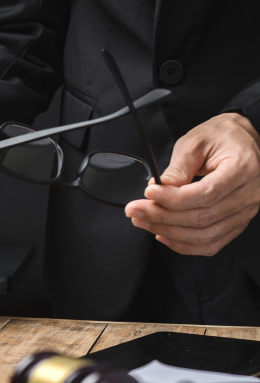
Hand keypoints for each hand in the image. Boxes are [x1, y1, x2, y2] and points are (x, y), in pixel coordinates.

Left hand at [125, 113, 259, 254]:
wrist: (241, 141)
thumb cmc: (220, 138)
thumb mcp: (195, 142)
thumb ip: (178, 167)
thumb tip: (158, 190)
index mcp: (243, 169)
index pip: (205, 194)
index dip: (172, 198)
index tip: (148, 193)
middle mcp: (250, 194)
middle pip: (202, 218)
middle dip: (162, 217)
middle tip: (135, 210)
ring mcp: (246, 212)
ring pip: (204, 236)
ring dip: (168, 232)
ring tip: (143, 221)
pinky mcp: (237, 223)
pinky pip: (211, 244)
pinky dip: (184, 245)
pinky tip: (163, 234)